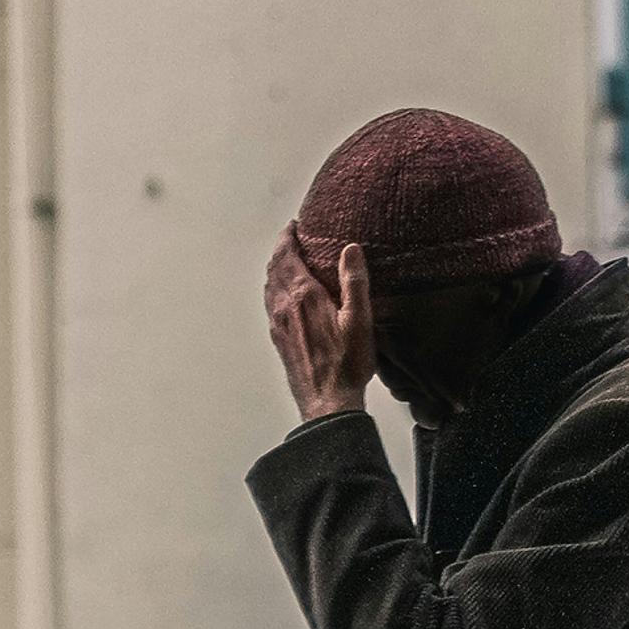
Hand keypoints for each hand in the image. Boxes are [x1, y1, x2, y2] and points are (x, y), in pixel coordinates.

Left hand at [264, 226, 372, 421]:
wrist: (327, 402)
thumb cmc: (347, 365)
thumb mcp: (359, 320)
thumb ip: (354, 282)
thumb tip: (350, 250)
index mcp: (304, 296)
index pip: (287, 255)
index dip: (288, 237)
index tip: (295, 226)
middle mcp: (284, 306)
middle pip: (274, 267)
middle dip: (281, 249)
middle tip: (291, 238)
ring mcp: (278, 323)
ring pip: (269, 285)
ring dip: (275, 268)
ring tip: (287, 260)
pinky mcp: (279, 339)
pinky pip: (270, 303)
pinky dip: (274, 288)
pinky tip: (284, 294)